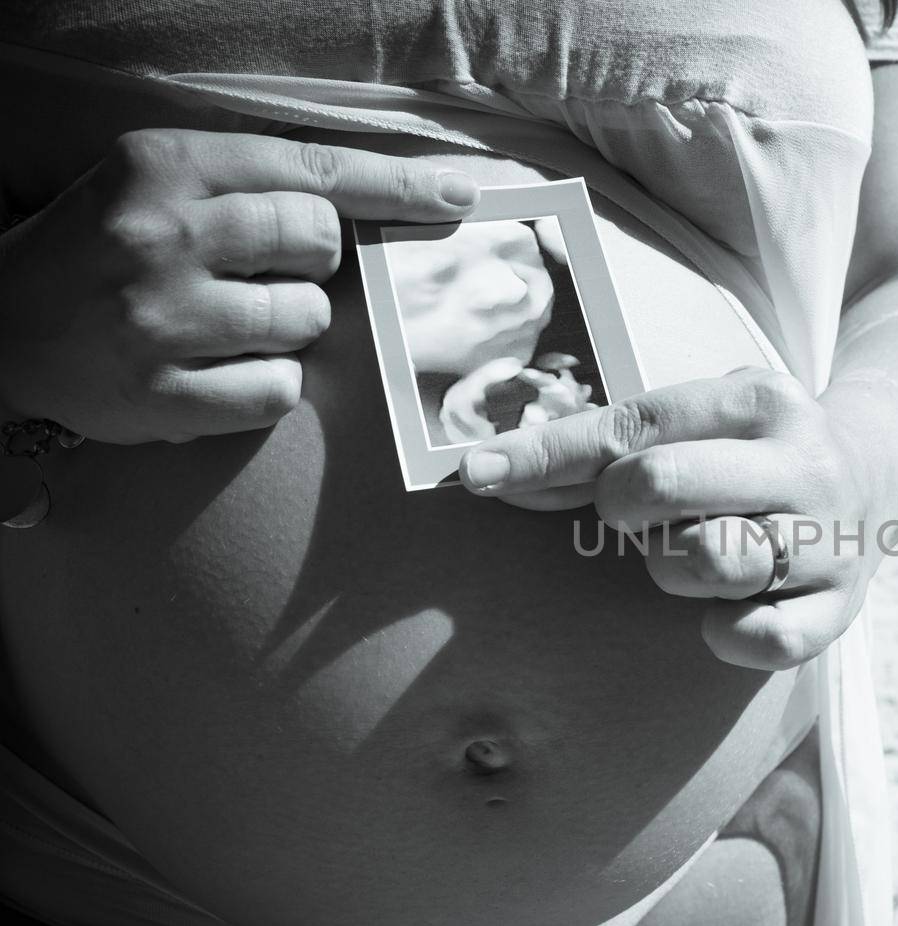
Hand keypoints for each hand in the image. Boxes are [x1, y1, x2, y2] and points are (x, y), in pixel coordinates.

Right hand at [0, 129, 480, 443]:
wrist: (0, 327)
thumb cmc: (100, 248)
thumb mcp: (158, 182)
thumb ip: (252, 184)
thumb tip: (377, 208)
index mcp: (166, 165)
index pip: (313, 170)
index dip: (397, 186)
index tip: (458, 197)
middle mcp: (164, 233)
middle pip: (321, 243)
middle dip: (313, 262)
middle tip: (258, 271)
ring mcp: (161, 318)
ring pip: (307, 320)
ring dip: (287, 327)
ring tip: (223, 324)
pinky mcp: (162, 395)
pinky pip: (279, 390)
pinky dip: (264, 385)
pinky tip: (214, 371)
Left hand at [457, 366, 878, 669]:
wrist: (877, 475)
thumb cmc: (751, 451)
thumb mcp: (698, 419)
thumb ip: (605, 445)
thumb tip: (488, 472)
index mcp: (762, 402)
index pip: (633, 428)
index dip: (547, 455)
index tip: (476, 474)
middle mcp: (803, 465)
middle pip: (660, 484)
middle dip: (619, 507)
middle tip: (633, 516)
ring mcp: (828, 539)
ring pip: (708, 561)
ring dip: (671, 567)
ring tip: (692, 552)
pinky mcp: (841, 609)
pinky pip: (761, 640)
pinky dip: (724, 633)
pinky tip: (723, 613)